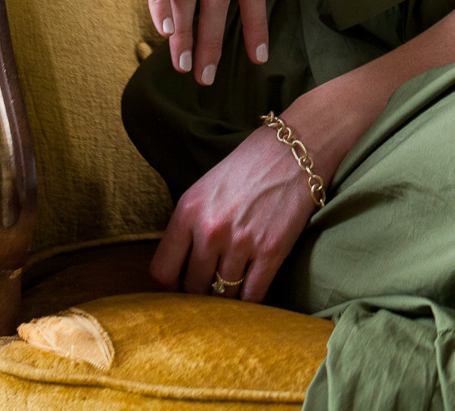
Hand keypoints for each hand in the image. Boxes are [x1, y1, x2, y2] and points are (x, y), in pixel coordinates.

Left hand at [149, 125, 317, 301]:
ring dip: (227, 295)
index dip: (170, 286)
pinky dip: (250, 301)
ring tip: (231, 286)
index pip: (162, 271)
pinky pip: (252, 296)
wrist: (292, 152)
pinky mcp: (271, 251)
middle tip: (210, 286)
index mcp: (188, 211)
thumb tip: (179, 271)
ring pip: (224, 295)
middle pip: (193, 288)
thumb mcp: (204, 189)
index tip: (180, 286)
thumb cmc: (246, 168)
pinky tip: (250, 292)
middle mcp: (210, 230)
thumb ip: (188, 228)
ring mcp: (241, 242)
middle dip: (200, 291)